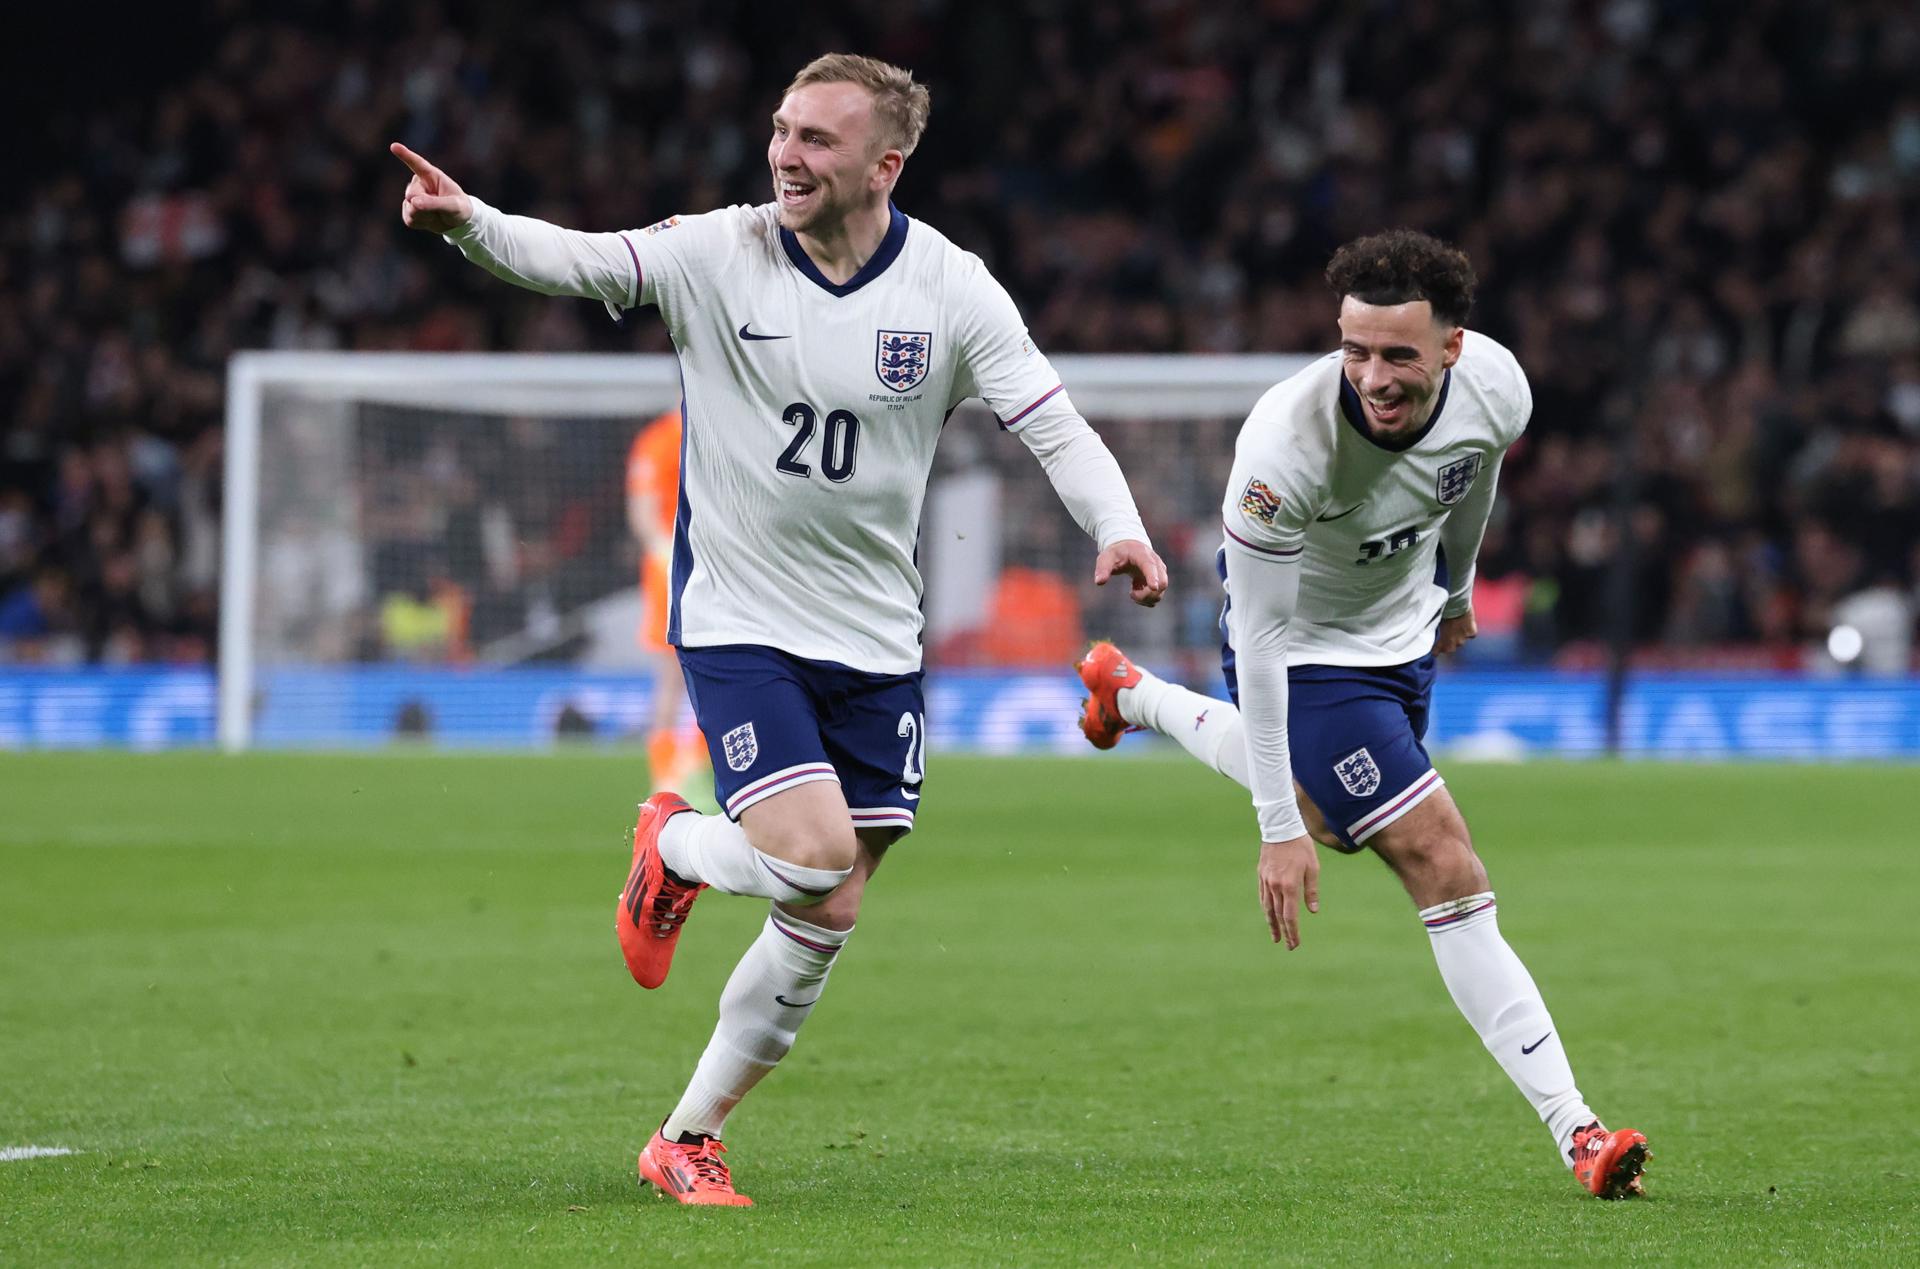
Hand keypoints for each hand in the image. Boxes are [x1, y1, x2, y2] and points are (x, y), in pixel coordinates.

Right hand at [391, 142, 472, 233]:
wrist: (458, 222)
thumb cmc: (459, 208)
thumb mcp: (453, 206)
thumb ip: (435, 203)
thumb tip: (413, 202)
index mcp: (432, 175)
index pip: (417, 163)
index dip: (405, 155)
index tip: (394, 146)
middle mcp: (419, 184)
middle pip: (411, 194)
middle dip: (424, 205)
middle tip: (439, 209)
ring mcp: (413, 197)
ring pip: (410, 208)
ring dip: (425, 216)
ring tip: (437, 214)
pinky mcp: (409, 211)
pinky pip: (409, 219)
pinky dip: (421, 223)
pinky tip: (429, 219)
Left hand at [1093, 539, 1167, 606]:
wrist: (1128, 548)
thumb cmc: (1116, 553)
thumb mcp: (1106, 558)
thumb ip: (1102, 569)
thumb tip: (1099, 582)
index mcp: (1142, 554)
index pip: (1150, 566)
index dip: (1153, 577)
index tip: (1153, 587)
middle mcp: (1155, 563)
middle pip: (1162, 582)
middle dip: (1147, 594)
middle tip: (1131, 595)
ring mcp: (1159, 572)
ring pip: (1160, 591)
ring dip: (1146, 598)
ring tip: (1132, 593)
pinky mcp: (1158, 580)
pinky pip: (1158, 595)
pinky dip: (1147, 600)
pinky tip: (1136, 592)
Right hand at [1257, 835, 1318, 949]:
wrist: (1281, 828)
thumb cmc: (1301, 847)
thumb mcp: (1312, 868)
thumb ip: (1311, 891)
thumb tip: (1312, 911)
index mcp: (1289, 886)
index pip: (1290, 916)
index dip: (1293, 931)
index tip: (1295, 944)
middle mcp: (1275, 886)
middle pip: (1278, 915)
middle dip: (1284, 932)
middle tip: (1288, 946)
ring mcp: (1266, 881)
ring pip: (1267, 908)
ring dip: (1272, 924)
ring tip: (1276, 936)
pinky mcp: (1261, 875)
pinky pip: (1263, 896)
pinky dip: (1266, 908)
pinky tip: (1268, 914)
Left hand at [1436, 609, 1476, 654]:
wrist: (1456, 604)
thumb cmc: (1444, 611)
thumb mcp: (1438, 623)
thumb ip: (1439, 631)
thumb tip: (1438, 633)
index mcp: (1443, 640)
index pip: (1438, 650)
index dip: (1437, 651)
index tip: (1434, 653)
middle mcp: (1454, 642)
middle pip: (1451, 648)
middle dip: (1449, 644)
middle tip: (1447, 638)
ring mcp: (1464, 638)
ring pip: (1461, 641)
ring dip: (1459, 637)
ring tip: (1457, 629)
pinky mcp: (1472, 632)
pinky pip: (1471, 635)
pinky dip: (1469, 631)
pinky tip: (1467, 625)